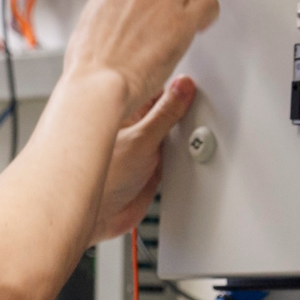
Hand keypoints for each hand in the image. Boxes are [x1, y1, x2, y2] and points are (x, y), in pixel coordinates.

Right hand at [63, 0, 217, 120]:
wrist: (96, 85)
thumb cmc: (89, 63)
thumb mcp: (92, 15)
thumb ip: (113, 0)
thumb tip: (120, 3)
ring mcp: (162, 1)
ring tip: (200, 2)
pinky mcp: (180, 24)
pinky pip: (210, 3)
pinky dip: (211, 11)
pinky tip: (201, 23)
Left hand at [93, 76, 195, 242]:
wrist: (99, 217)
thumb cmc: (101, 176)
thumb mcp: (142, 140)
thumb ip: (166, 114)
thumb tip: (182, 86)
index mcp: (121, 111)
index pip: (153, 89)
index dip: (173, 86)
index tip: (194, 83)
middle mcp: (131, 127)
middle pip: (165, 110)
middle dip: (182, 110)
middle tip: (200, 107)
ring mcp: (142, 148)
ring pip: (171, 133)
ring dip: (183, 135)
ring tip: (194, 133)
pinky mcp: (152, 167)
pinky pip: (173, 154)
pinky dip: (183, 154)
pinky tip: (190, 152)